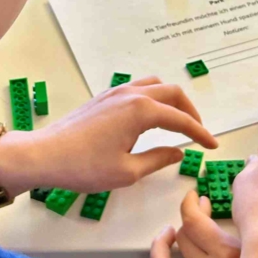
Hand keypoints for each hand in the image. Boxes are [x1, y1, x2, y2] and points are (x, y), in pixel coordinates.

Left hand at [0, 77, 216, 193]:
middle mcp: (131, 94)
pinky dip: (154, 98)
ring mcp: (116, 92)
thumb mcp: (127, 172)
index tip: (213, 145)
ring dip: (172, 100)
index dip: (201, 133)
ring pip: (155, 85)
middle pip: (173, 93)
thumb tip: (178, 152)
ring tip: (178, 121)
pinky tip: (151, 116)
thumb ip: (158, 159)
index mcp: (141, 111)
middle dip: (191, 112)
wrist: (44, 155)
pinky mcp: (104, 97)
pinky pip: (138, 88)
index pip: (181, 120)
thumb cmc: (84, 167)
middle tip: (199, 133)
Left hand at [145, 191, 240, 257]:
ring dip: (158, 250)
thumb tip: (203, 205)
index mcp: (229, 254)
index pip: (193, 221)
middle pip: (182, 239)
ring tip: (164, 241)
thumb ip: (235, 225)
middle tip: (192, 220)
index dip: (189, 204)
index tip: (194, 198)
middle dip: (185, 224)